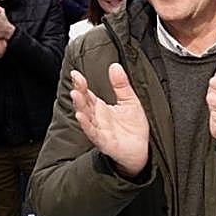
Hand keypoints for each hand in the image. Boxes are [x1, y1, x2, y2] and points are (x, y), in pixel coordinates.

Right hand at [70, 63, 149, 177]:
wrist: (140, 149)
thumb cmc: (132, 127)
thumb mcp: (129, 101)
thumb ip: (121, 85)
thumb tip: (115, 66)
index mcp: (100, 108)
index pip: (87, 93)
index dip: (80, 84)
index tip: (75, 73)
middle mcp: (96, 118)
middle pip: (84, 104)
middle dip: (79, 93)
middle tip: (76, 82)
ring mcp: (99, 130)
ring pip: (86, 117)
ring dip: (79, 107)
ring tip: (75, 95)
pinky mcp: (104, 142)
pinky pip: (93, 133)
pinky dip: (86, 125)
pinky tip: (81, 117)